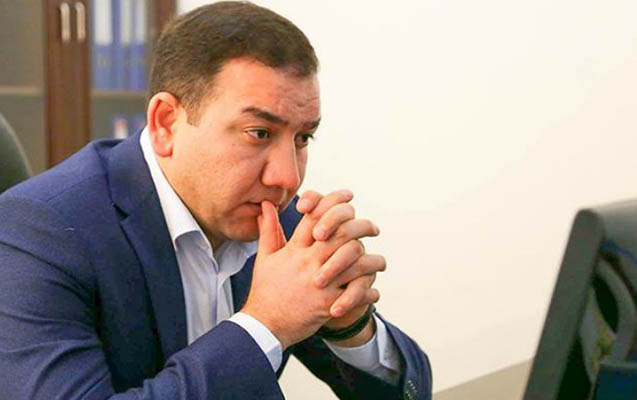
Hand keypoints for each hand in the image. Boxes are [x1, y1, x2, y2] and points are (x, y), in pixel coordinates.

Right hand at [241, 190, 377, 349]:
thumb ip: (269, 230)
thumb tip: (267, 205)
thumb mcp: (264, 257)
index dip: (333, 202)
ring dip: (372, 262)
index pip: (315, 216)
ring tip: (379, 263)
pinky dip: (368, 292)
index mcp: (294, 250)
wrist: (263, 326)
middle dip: (361, 227)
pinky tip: (373, 291)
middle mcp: (308, 263)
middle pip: (341, 235)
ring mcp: (319, 284)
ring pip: (355, 263)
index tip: (349, 197)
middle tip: (374, 229)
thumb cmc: (265, 290)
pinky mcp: (327, 305)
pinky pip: (356, 294)